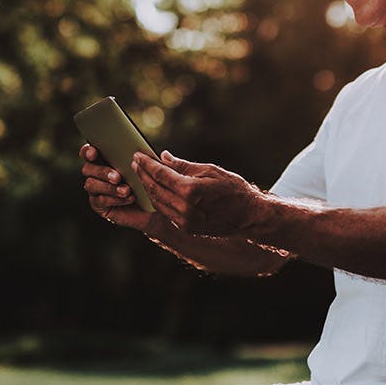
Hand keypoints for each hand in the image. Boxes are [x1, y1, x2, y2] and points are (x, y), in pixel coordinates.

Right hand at [80, 144, 152, 230]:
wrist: (150, 206)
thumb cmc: (146, 181)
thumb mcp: (144, 168)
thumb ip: (138, 157)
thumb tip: (139, 153)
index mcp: (104, 158)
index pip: (88, 152)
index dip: (88, 151)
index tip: (94, 153)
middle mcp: (95, 173)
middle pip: (87, 168)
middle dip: (102, 172)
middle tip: (117, 177)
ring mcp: (95, 189)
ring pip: (91, 184)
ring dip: (109, 187)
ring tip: (126, 190)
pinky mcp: (97, 204)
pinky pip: (100, 200)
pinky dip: (115, 199)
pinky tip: (129, 198)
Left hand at [132, 150, 262, 236]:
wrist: (250, 216)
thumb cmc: (234, 189)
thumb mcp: (210, 170)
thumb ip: (183, 166)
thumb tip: (163, 157)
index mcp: (190, 191)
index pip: (160, 175)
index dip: (147, 164)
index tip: (137, 155)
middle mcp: (184, 209)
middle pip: (155, 189)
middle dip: (143, 175)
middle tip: (136, 163)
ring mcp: (184, 221)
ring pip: (157, 202)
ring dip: (147, 188)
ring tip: (142, 175)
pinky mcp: (186, 229)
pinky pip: (166, 212)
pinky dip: (157, 200)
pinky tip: (155, 190)